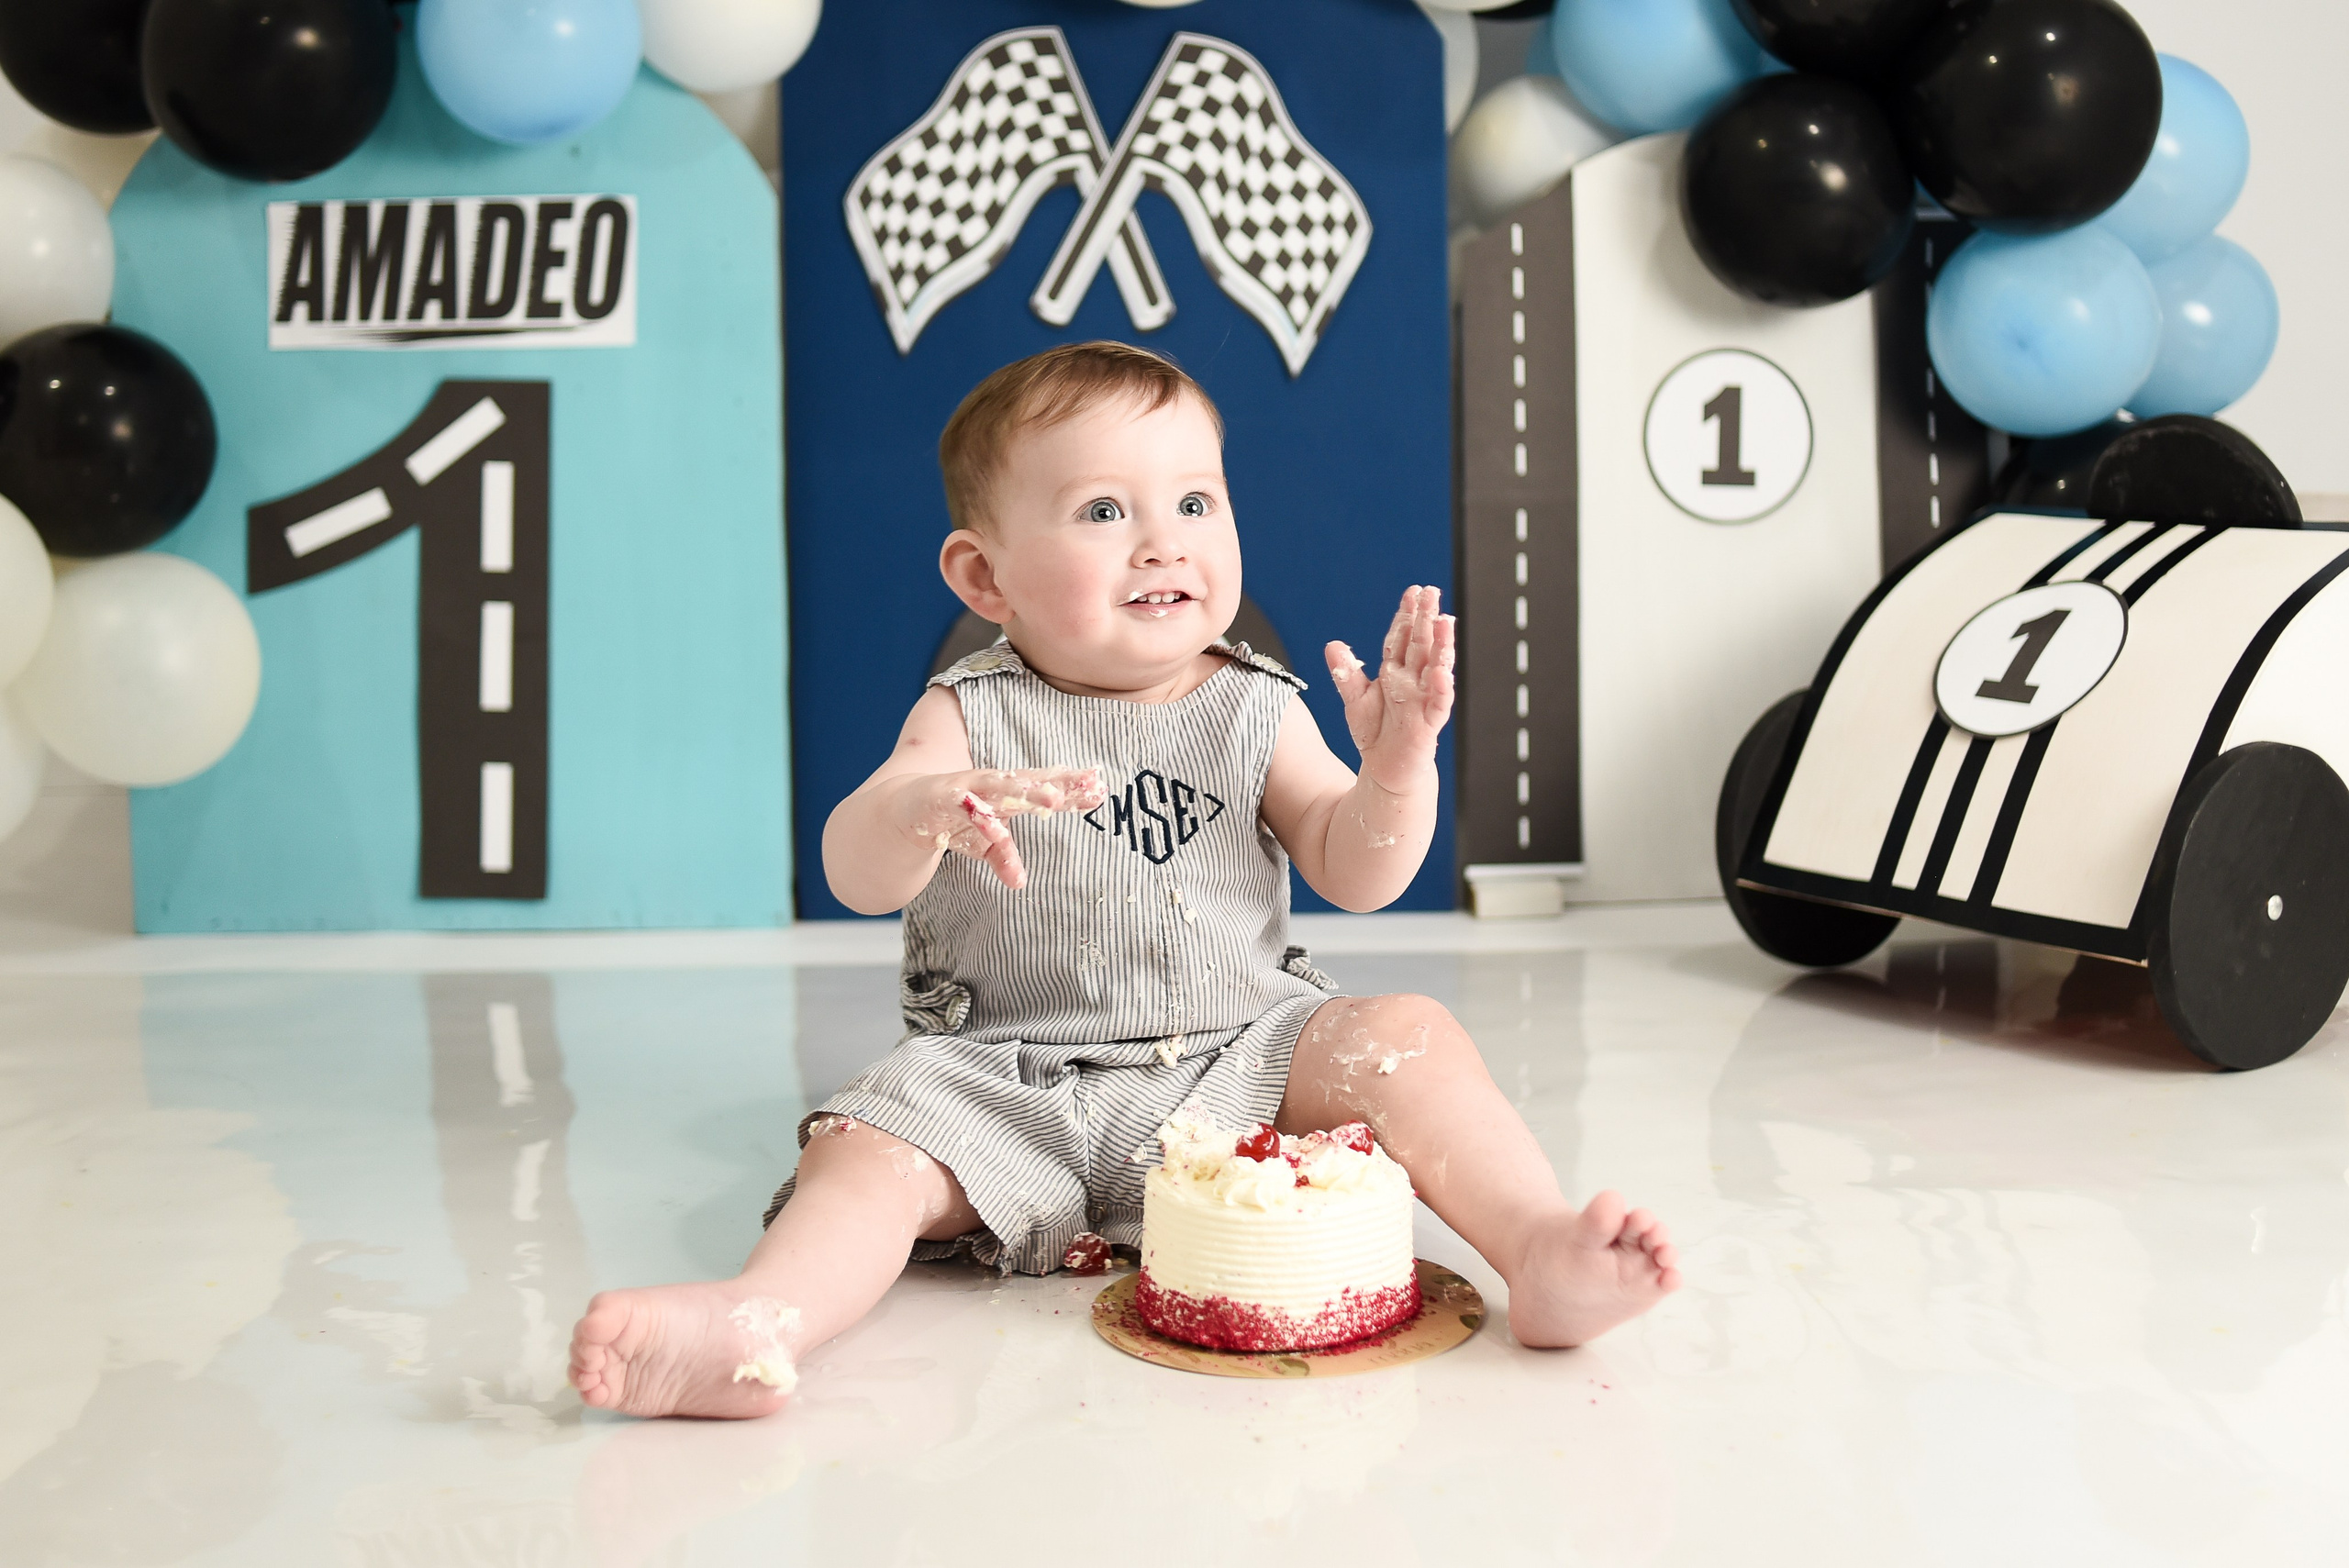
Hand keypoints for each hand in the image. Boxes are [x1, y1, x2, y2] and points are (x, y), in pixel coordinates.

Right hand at [898, 766, 1105, 889]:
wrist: (901, 809)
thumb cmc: (951, 822)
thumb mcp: (981, 842)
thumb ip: (1004, 857)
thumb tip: (1020, 883)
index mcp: (1007, 793)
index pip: (1045, 789)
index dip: (1071, 789)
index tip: (1100, 788)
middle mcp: (991, 786)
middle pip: (1030, 783)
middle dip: (1058, 785)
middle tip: (1090, 785)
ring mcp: (966, 789)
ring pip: (1000, 790)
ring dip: (1025, 794)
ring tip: (1052, 802)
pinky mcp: (941, 799)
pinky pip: (964, 808)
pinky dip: (979, 815)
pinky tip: (996, 825)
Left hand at [1326, 585, 1454, 794]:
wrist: (1386, 771)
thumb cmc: (1376, 735)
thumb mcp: (1355, 701)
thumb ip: (1345, 673)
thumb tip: (1332, 645)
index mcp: (1395, 673)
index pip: (1400, 638)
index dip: (1406, 615)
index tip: (1412, 592)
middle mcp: (1413, 682)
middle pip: (1420, 646)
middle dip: (1426, 619)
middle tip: (1432, 592)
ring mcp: (1423, 702)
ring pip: (1435, 669)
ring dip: (1441, 646)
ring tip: (1444, 622)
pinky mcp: (1428, 725)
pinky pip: (1438, 705)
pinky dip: (1441, 690)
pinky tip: (1443, 674)